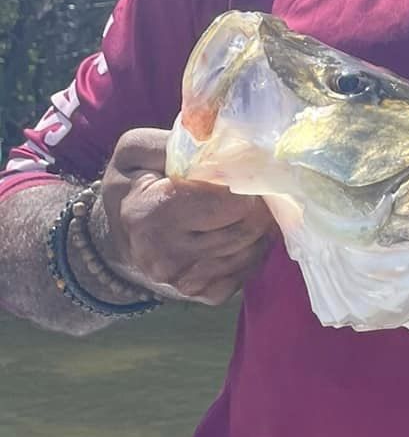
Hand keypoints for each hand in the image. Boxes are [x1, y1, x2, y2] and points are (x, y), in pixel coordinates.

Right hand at [96, 128, 276, 304]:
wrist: (122, 233)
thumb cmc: (134, 184)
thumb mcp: (138, 150)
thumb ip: (180, 141)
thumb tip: (229, 140)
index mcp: (149, 216)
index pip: (229, 201)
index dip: (243, 180)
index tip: (241, 169)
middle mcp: (166, 257)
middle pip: (248, 226)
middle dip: (257, 202)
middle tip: (250, 187)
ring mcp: (186, 282)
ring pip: (254, 248)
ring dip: (259, 224)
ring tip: (243, 207)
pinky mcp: (205, 296)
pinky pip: (250, 269)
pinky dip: (252, 248)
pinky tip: (235, 232)